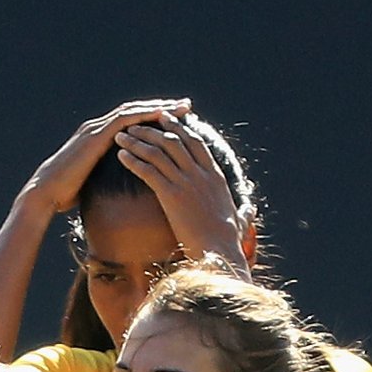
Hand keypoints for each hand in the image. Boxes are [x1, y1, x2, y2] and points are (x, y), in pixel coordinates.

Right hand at [24, 100, 191, 213]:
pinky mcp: (95, 136)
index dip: (156, 119)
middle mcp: (99, 128)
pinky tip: (162, 115)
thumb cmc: (66, 194)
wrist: (46, 194)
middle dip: (163, 108)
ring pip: (133, 111)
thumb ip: (107, 177)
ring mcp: (96, 129)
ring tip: (180, 107)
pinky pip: (123, 120)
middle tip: (186, 105)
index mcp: (100, 138)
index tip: (178, 119)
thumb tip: (120, 192)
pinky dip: (143, 115)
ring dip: (158, 107)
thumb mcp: (94, 183)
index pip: (133, 122)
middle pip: (137, 111)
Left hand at [113, 117, 246, 263]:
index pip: (195, 142)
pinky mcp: (171, 196)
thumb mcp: (239, 221)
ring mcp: (186, 183)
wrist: (219, 252)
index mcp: (215, 175)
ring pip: (159, 152)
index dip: (179, 128)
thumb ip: (243, 212)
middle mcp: (200, 174)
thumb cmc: (228, 241)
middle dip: (153, 129)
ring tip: (122, 136)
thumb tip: (250, 210)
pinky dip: (133, 161)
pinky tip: (121, 155)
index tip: (165, 119)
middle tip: (136, 123)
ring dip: (138, 141)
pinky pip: (149, 171)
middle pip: (174, 141)